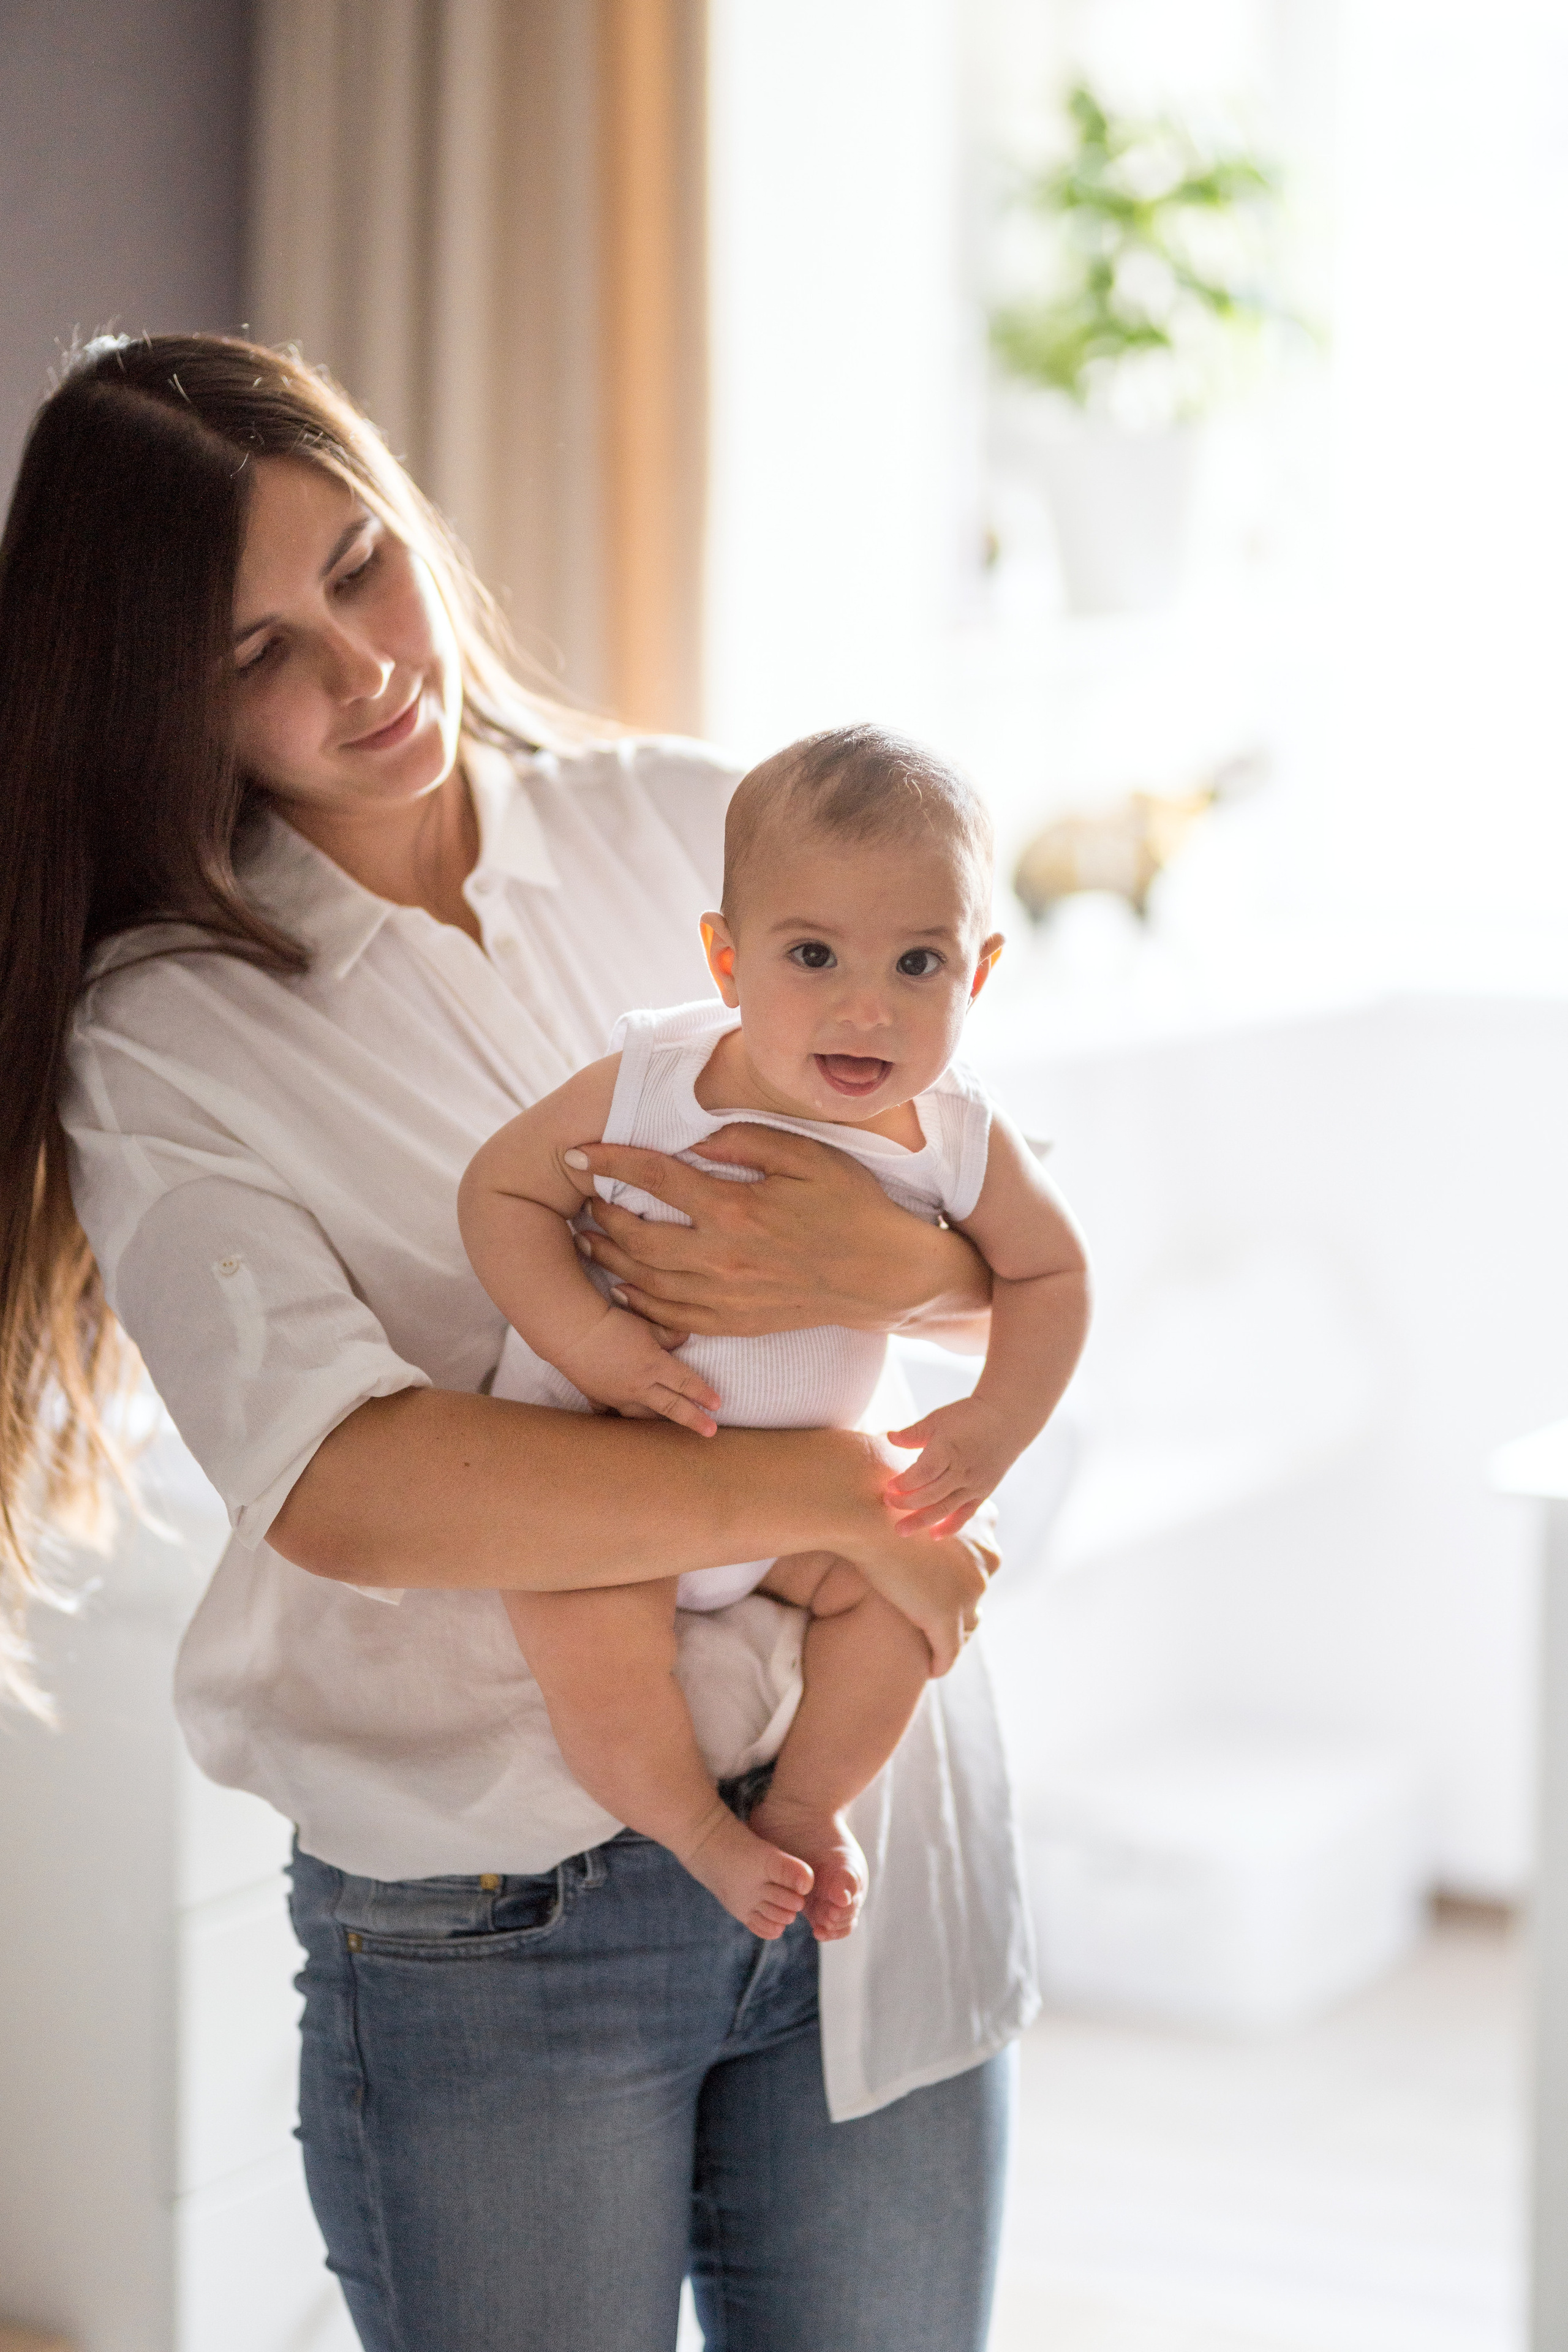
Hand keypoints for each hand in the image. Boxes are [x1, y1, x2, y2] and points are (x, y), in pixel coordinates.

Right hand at [556, 1302, 720, 1438]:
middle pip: (672, 1406)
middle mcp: (639, 1386)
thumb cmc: (610, 1323)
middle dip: (693, 1419)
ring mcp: (617, 1395)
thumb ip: (668, 1334)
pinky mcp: (598, 1396)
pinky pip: (612, 1414)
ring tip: (669, 1430)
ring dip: (659, 1422)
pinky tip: (623, 1424)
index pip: (686, 1382)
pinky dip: (619, 1419)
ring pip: (644, 1415)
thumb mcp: (646, 1323)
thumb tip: (684, 1339)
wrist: (571, 1331)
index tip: (718, 1405)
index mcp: (654, 1366)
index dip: (703, 1393)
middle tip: (711, 1432)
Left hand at [562, 1124, 989, 1340]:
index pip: (654, 1178)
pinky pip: (670, 1317)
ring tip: (588, 1238)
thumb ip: (746, 1141)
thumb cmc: (851, 1206)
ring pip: (644, 1281)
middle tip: (582, 1196)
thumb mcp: (807, 1156)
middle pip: (635, 1236)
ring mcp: (725, 1296)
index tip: (577, 1151)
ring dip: (609, 1258)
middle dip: (599, 1214)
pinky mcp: (734, 1323)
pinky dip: (638, 1303)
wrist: (885, 1274)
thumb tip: (694, 1140)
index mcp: (735, 1208)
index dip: (609, 1161)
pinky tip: (623, 1288)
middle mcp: (721, 1257)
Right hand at [833, 1517, 994, 1674]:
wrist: (867, 1510)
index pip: (982, 1563)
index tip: (946, 1589)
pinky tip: (930, 1669)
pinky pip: (948, 1652)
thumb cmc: (883, 1500)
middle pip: (976, 1595)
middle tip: (936, 1621)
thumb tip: (926, 1522)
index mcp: (984, 1527)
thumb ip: (936, 1516)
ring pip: (966, 1625)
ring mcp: (969, 1588)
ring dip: (952, 1637)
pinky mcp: (945, 1615)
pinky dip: (940, 1662)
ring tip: (934, 1646)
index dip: (963, 1581)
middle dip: (959, 1609)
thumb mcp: (922, 1502)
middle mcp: (986, 1557)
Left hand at [884, 1396, 1020, 1535]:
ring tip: (901, 1530)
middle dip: (906, 1503)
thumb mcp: (939, 1418)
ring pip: (945, 1508)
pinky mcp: (983, 1492)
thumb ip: (914, 1433)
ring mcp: (974, 1484)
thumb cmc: (969, 1416)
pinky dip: (950, 1527)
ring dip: (921, 1521)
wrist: (1007, 1419)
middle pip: (930, 1494)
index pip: (923, 1473)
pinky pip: (965, 1514)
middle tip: (887, 1503)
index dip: (904, 1483)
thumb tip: (889, 1437)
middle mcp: (963, 1470)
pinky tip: (934, 1536)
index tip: (888, 1487)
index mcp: (949, 1449)